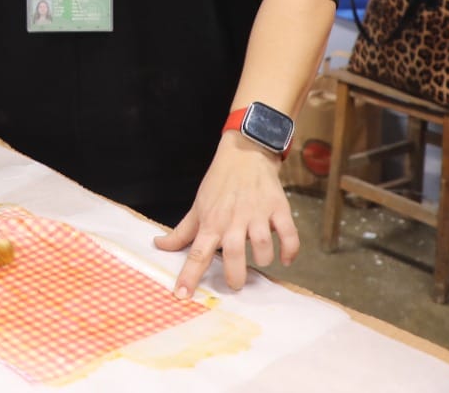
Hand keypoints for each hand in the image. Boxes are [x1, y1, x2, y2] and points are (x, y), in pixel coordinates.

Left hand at [154, 135, 297, 298]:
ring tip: (260, 261)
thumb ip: (181, 231)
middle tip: (235, 284)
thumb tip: (158, 245)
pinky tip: (284, 259)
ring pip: (262, 245)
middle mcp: (234, 220)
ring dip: (263, 259)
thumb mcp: (198, 206)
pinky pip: (288, 234)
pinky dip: (289, 250)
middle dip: (235, 275)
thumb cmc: (219, 183)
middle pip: (233, 253)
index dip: (189, 275)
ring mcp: (257, 214)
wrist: (245, 153)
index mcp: (211, 222)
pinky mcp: (278, 208)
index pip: (197, 253)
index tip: (182, 295)